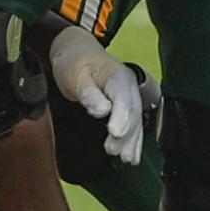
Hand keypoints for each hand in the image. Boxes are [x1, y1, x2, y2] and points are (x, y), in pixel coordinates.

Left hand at [46, 24, 158, 163]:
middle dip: (126, 133)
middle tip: (113, 150)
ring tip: (126, 159)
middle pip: (132, 113)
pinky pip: (132, 124)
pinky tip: (131, 156)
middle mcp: (128, 87)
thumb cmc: (74, 62)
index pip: (124, 98)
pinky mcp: (124, 106)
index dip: (122, 116)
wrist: (78, 51)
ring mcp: (129, 97)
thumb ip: (89, 93)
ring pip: (135, 121)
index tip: (115, 133)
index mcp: (118, 76)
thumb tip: (102, 111)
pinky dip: (132, 140)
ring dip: (131, 141)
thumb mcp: (75, 74)